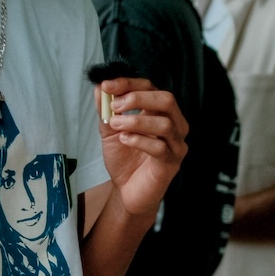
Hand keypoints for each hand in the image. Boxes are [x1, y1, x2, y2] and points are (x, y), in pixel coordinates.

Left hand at [97, 77, 187, 220]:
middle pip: (166, 100)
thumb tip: (99, 87)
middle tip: (116, 105)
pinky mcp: (172, 163)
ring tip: (115, 124)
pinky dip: (140, 140)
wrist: (126, 192)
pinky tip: (124, 140)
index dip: (129, 83)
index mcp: (160, 112)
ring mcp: (175, 144)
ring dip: (136, 121)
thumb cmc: (124, 159)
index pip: (150, 88)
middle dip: (138, 98)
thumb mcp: (110, 130)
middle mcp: (174, 125)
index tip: (107, 85)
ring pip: (165, 124)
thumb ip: (106, 110)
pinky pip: (160, 148)